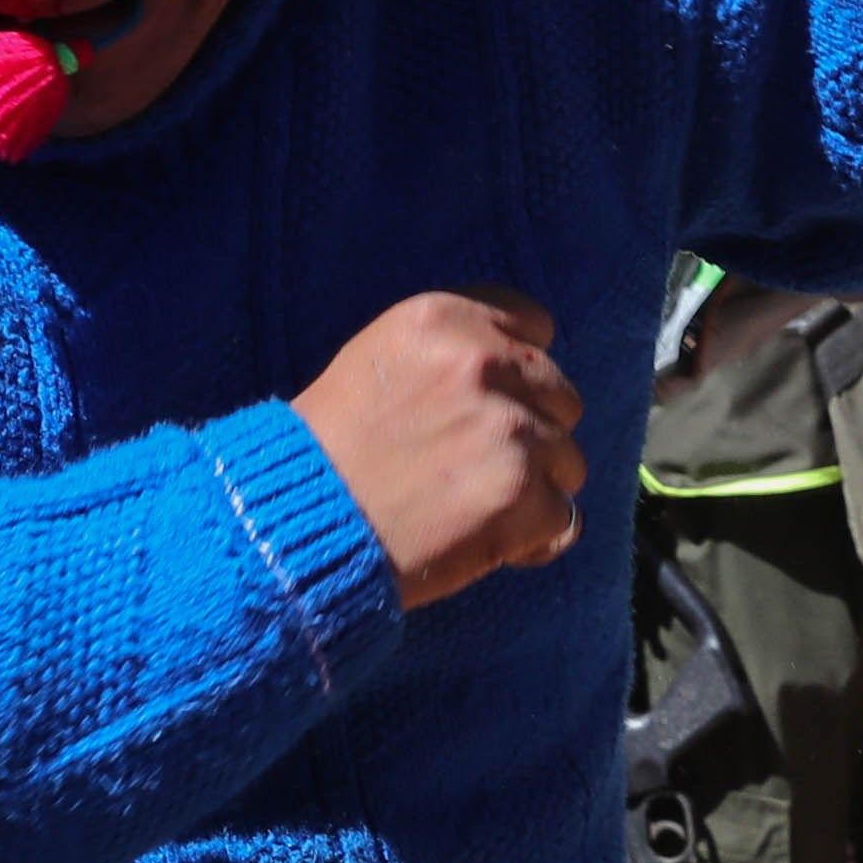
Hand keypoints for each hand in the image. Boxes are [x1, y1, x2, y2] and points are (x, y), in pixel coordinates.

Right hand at [294, 290, 587, 609]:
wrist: (294, 526)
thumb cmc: (327, 449)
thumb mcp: (379, 360)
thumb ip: (453, 353)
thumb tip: (525, 367)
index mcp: (445, 320)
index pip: (536, 328)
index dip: (520, 371)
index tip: (494, 402)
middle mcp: (483, 365)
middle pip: (561, 395)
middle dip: (533, 430)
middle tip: (475, 464)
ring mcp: (510, 431)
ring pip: (568, 460)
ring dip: (534, 488)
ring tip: (471, 506)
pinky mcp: (522, 497)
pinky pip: (563, 519)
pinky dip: (532, 539)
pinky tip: (486, 542)